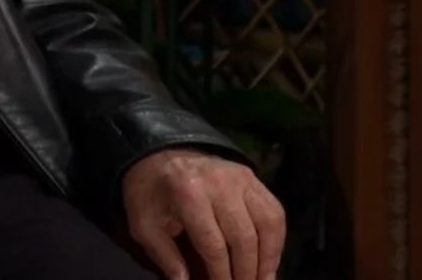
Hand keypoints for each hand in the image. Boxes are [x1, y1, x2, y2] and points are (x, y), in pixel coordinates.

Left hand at [122, 148, 285, 279]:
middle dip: (247, 272)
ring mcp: (240, 178)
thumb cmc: (150, 193)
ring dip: (269, 259)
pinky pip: (274, 211)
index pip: (214, 246)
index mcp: (189, 194)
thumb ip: (165, 257)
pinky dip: (277, 240)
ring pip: (267, 224)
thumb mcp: (144, 225)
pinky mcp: (252, 177)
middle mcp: (220, 183)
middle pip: (244, 238)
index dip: (221, 275)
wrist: (158, 154)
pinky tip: (269, 259)